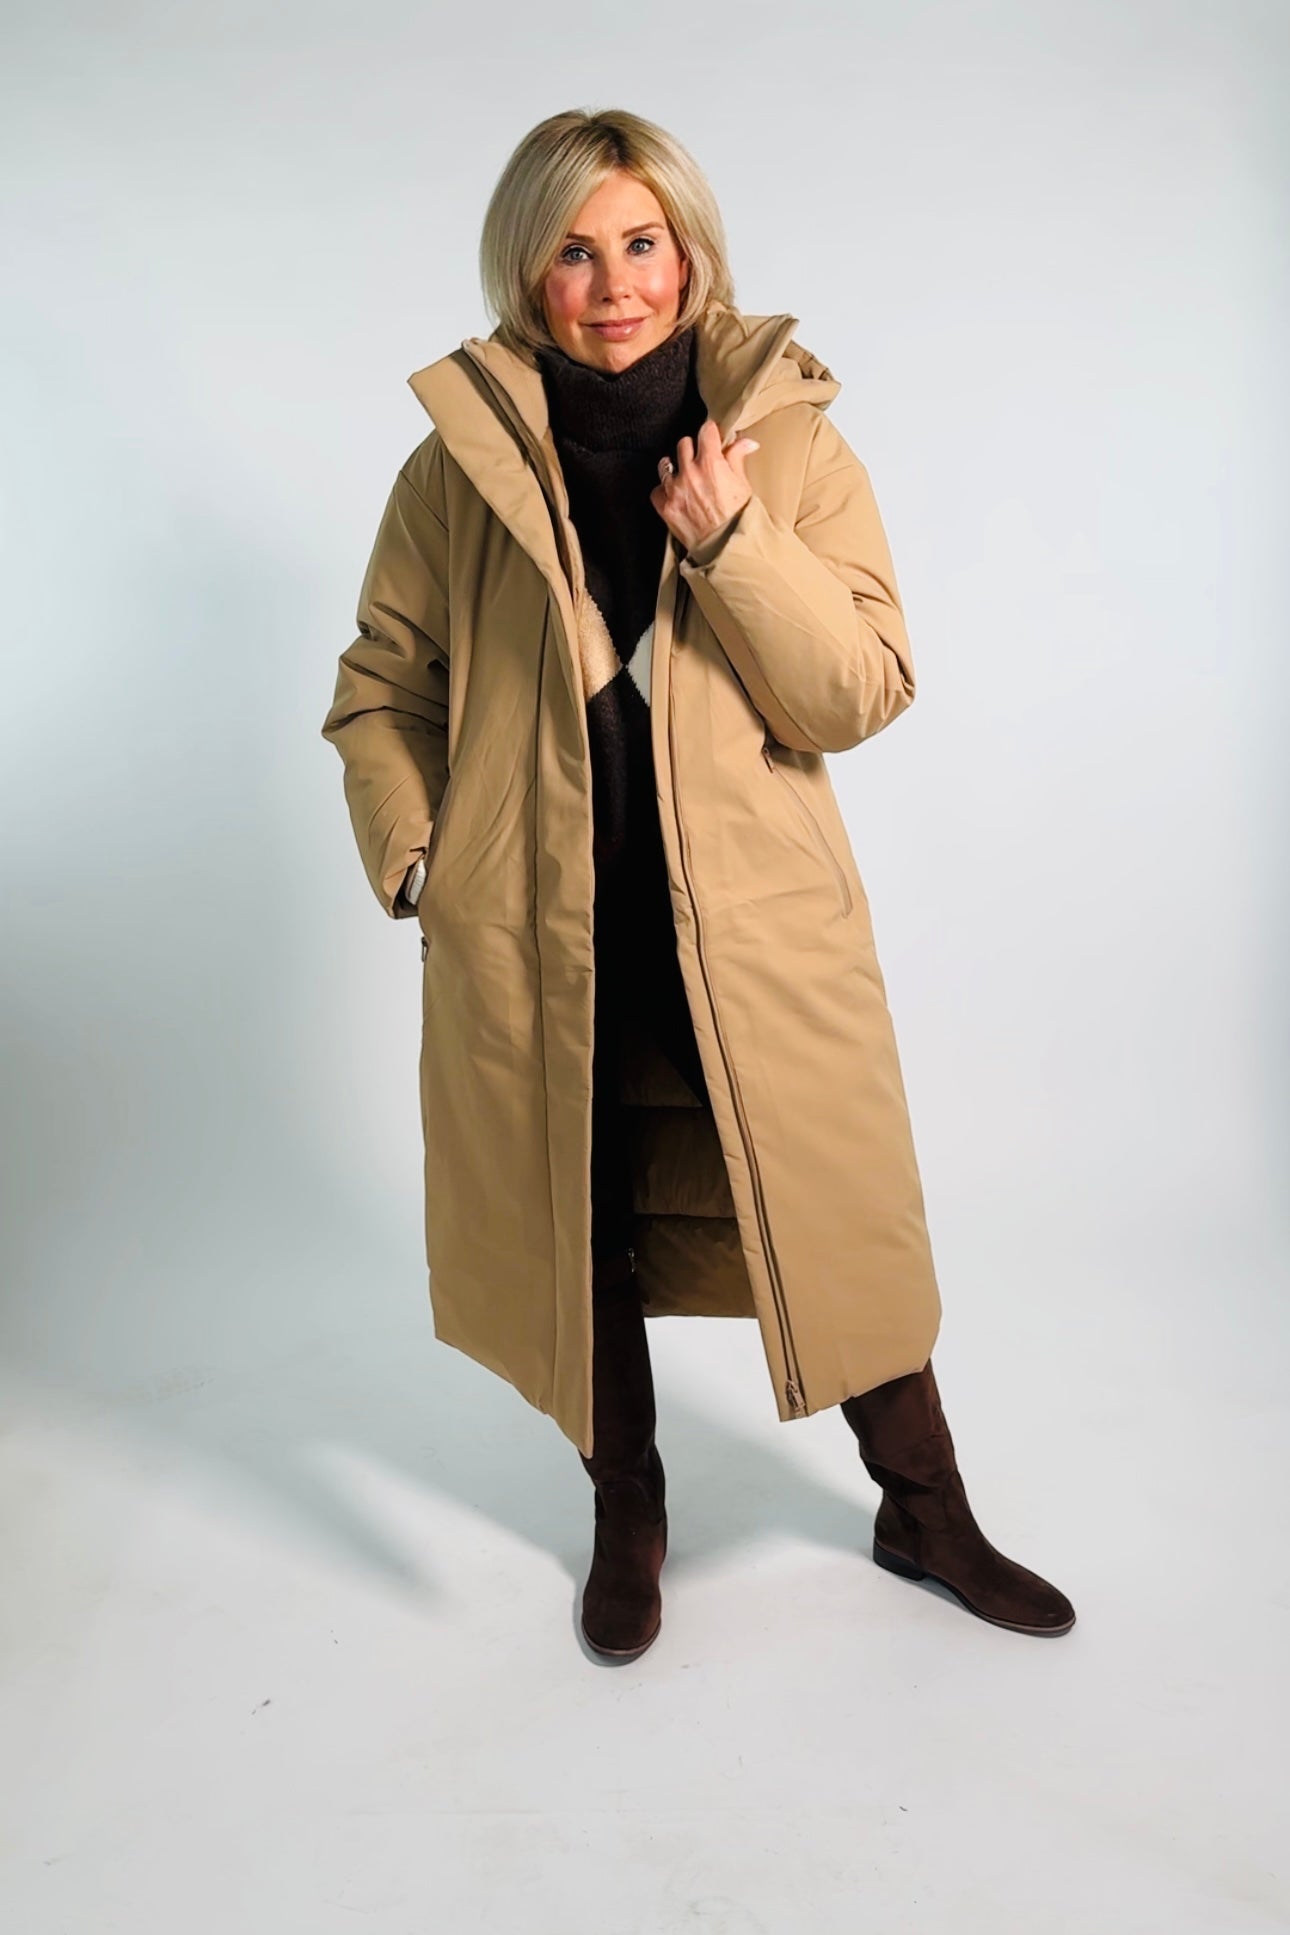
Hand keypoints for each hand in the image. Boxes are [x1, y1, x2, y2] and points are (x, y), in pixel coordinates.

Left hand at [650, 418, 759, 553]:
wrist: (725, 547)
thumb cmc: (738, 518)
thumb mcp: (743, 485)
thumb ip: (738, 459)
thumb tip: (747, 442)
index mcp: (711, 463)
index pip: (706, 431)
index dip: (710, 433)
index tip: (712, 437)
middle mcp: (690, 472)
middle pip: (683, 443)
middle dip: (693, 450)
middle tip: (700, 460)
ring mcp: (675, 489)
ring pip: (666, 464)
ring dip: (675, 468)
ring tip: (683, 477)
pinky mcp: (665, 506)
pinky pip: (657, 489)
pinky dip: (664, 491)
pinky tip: (674, 495)